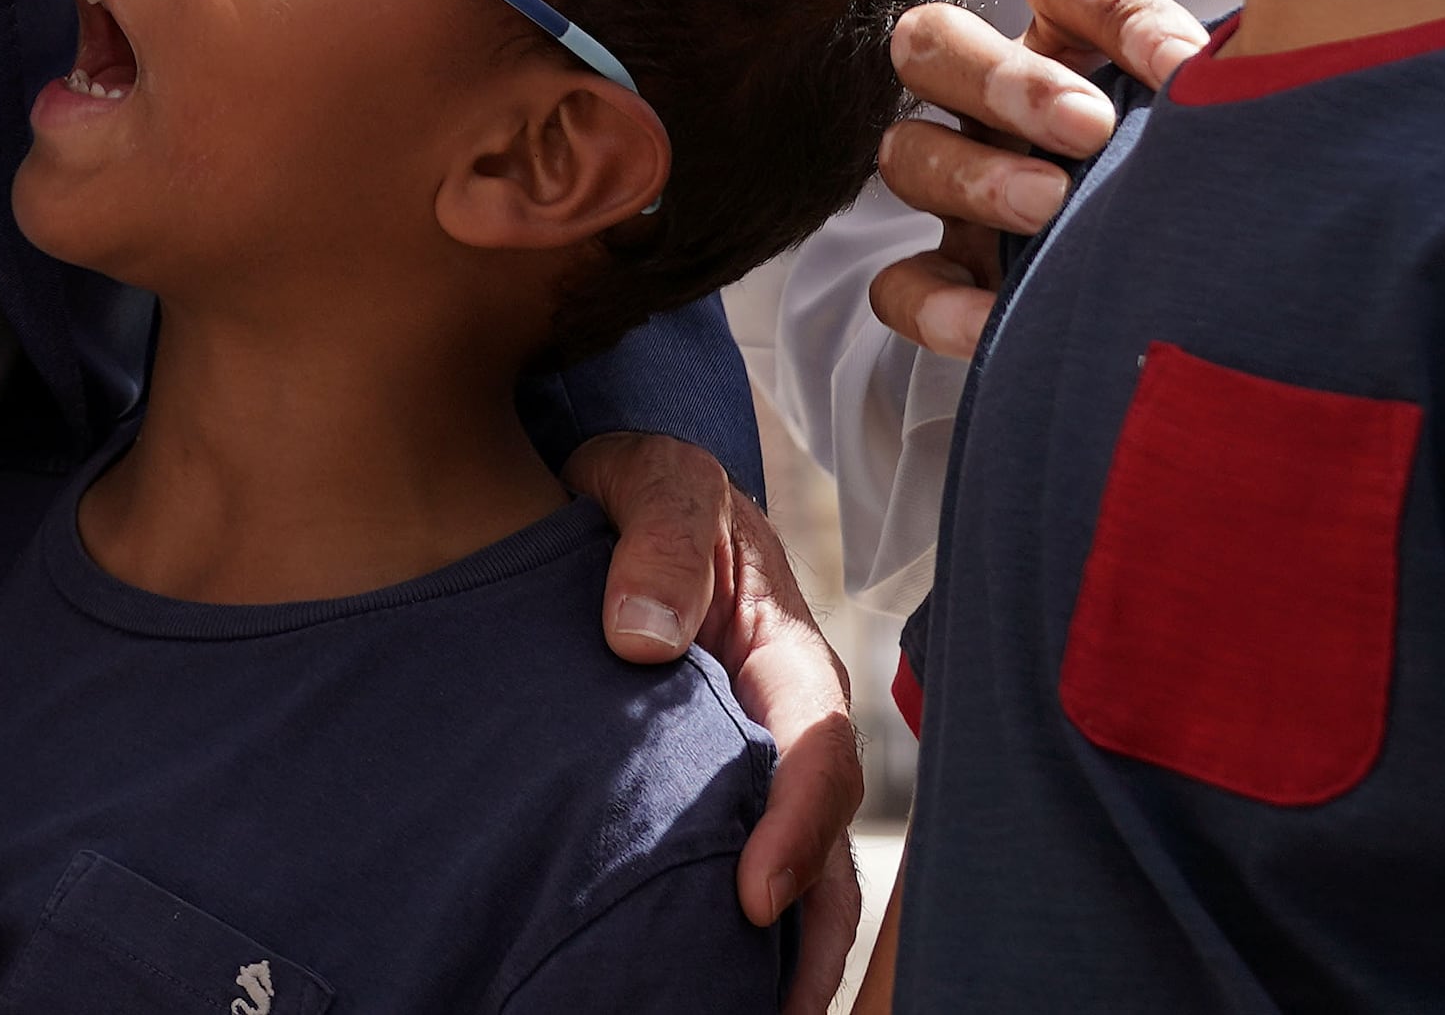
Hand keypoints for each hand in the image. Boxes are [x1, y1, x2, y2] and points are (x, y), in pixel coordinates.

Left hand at [567, 431, 862, 1014]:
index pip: (818, 755)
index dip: (796, 831)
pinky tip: (713, 979)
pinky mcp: (716, 782)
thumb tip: (641, 642)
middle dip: (810, 935)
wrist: (618, 491)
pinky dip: (745, 929)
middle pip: (825, 841)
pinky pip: (742, 858)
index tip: (753, 898)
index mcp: (790, 653)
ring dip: (789, 952)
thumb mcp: (654, 482)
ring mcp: (758, 757)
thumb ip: (658, 544)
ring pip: (800, 869)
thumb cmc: (646, 487)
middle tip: (773, 1013)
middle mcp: (790, 720)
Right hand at [869, 0, 1208, 364]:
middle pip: (937, 40)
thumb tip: (1247, 73)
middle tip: (1089, 128)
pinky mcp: (956, 279)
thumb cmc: (1233, 191)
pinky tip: (998, 320)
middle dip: (1006, 79)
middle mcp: (1002, 104)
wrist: (1236, 306)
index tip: (1187, 62)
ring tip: (1050, 210)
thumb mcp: (1240, 123)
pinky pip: (901, 283)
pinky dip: (938, 302)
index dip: (1111, 6)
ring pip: (906, 153)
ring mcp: (966, 187)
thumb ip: (1243, 88)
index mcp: (1073, 45)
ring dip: (972, 177)